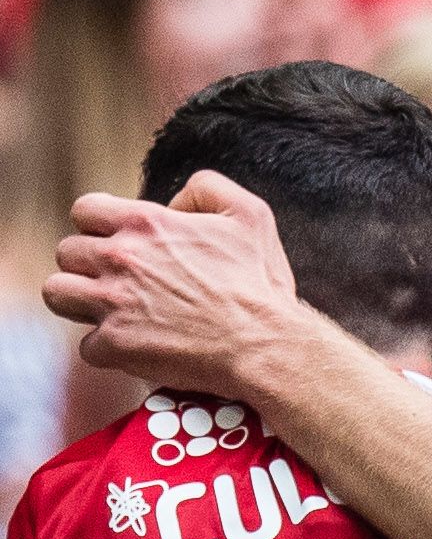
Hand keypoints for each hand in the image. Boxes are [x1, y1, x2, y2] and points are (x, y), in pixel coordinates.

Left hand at [44, 176, 314, 396]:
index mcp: (146, 223)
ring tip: (112, 311)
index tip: (119, 243)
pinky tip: (139, 347)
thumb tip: (174, 203)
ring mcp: (112, 302)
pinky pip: (87, 344)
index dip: (100, 226)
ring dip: (81, 302)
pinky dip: (110, 349)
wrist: (266, 345)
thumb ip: (207, 188)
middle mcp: (120, 258)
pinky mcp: (114, 344)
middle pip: (66, 252)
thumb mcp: (250, 215)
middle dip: (90, 266)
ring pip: (57, 293)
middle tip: (121, 282)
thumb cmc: (260, 284)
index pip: (85, 210)